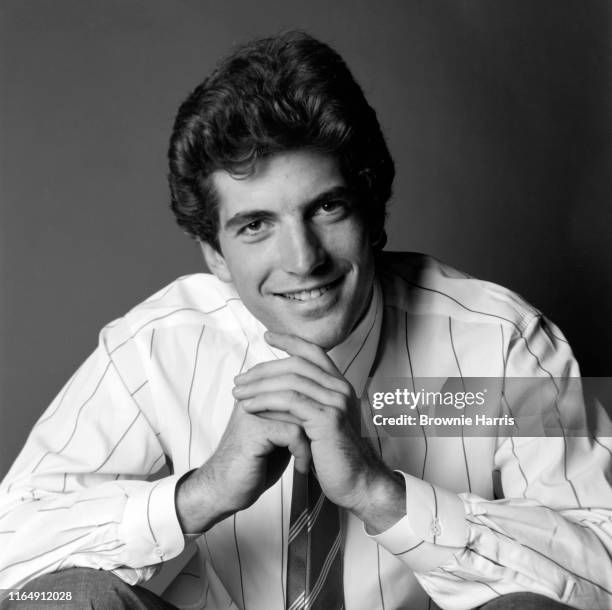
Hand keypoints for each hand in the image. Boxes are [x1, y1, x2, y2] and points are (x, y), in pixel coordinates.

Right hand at [175, 400, 310, 533]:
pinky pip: (293, 432)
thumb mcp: (278, 437)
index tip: (322, 434)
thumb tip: (321, 408)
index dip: (315, 408)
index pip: (297, 382)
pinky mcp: (255, 430)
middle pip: (300, 394)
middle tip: (323, 444)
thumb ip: (294, 418)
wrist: (223, 491)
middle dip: (316, 423)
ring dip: (312, 437)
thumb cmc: (252, 465)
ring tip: (313, 457)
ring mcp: (253, 411)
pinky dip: (302, 451)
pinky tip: (301, 467)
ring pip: (300, 411)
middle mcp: (254, 397)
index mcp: (258, 393)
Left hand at [233, 331, 404, 531]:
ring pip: (291, 381)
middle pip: (296, 364)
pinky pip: (291, 402)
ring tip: (238, 394)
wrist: (358, 483)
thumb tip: (282, 391)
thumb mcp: (322, 424)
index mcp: (339, 386)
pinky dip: (266, 402)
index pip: (313, 352)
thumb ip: (310, 404)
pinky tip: (250, 408)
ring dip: (259, 386)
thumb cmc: (337, 457)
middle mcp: (340, 388)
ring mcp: (336, 402)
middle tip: (239, 379)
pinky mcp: (327, 419)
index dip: (290, 340)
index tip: (267, 337)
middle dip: (263, 369)